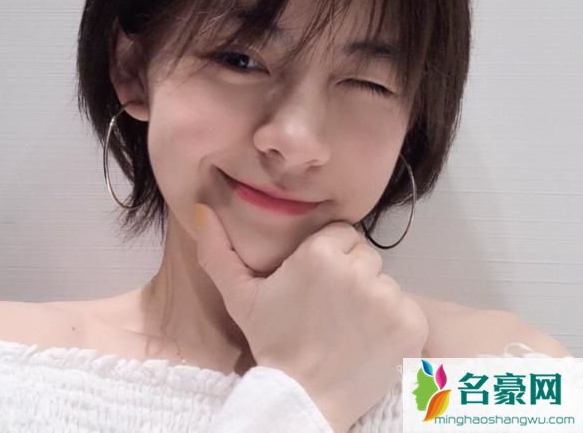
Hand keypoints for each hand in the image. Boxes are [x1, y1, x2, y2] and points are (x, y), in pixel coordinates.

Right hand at [195, 203, 428, 432]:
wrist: (303, 401)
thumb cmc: (272, 343)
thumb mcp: (239, 297)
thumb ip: (218, 250)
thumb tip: (200, 208)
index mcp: (320, 253)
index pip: (342, 235)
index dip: (331, 257)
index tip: (317, 285)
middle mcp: (357, 269)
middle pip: (365, 255)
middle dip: (352, 274)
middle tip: (331, 308)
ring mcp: (388, 297)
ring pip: (385, 280)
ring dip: (373, 298)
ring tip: (349, 326)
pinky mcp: (411, 322)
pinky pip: (407, 306)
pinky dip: (394, 322)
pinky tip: (370, 340)